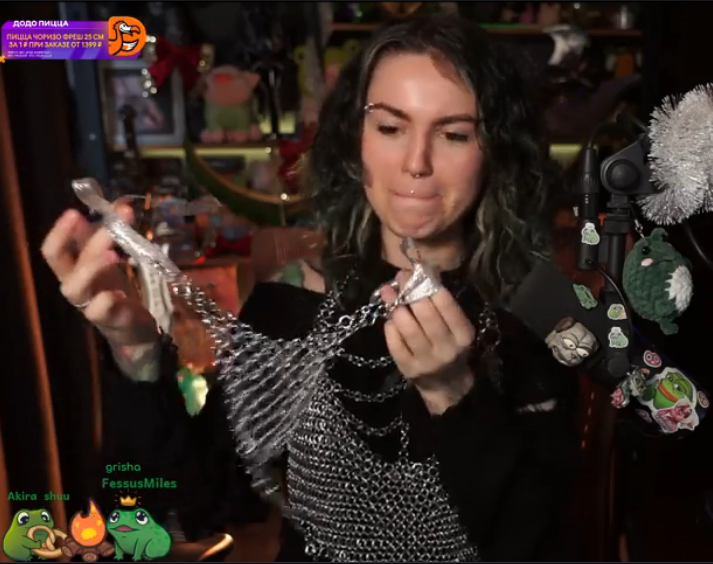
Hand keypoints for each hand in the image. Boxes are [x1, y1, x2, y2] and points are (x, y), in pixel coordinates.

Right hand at [41, 205, 157, 348]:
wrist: (135, 329)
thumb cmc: (116, 291)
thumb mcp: (109, 263)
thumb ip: (105, 239)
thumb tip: (111, 207)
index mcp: (74, 270)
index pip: (54, 251)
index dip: (59, 232)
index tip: (74, 213)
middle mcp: (76, 287)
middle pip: (66, 264)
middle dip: (88, 242)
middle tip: (113, 227)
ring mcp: (89, 305)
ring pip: (75, 288)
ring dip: (91, 267)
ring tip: (114, 255)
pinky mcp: (109, 320)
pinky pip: (98, 312)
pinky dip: (106, 301)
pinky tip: (118, 293)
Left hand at [381, 271, 475, 413]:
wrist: (446, 384)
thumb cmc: (451, 347)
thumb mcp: (456, 328)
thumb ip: (443, 306)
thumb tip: (422, 274)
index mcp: (463, 335)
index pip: (448, 307)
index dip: (431, 286)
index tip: (418, 271)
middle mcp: (446, 349)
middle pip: (426, 316)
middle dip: (411, 292)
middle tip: (400, 277)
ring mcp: (426, 361)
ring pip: (408, 328)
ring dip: (396, 307)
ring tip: (389, 293)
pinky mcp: (408, 369)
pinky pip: (395, 343)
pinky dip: (390, 327)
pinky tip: (390, 318)